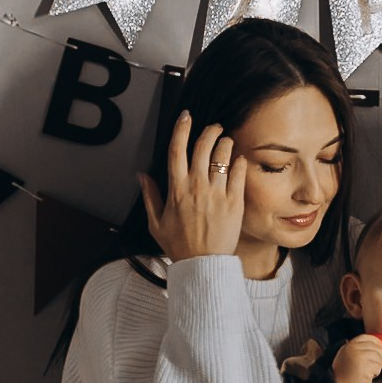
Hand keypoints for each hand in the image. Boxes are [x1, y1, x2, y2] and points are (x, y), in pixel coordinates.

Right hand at [139, 113, 245, 261]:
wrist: (203, 265)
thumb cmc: (180, 246)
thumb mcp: (156, 222)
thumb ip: (149, 196)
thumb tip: (142, 176)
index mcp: (176, 190)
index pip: (177, 150)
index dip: (181, 129)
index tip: (186, 117)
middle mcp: (197, 187)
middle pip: (203, 146)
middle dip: (210, 130)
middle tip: (214, 127)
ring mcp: (217, 193)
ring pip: (223, 155)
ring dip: (225, 143)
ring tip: (227, 141)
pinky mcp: (234, 202)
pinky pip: (239, 172)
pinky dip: (239, 161)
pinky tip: (238, 160)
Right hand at [331, 334, 381, 382]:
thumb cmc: (346, 375)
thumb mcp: (349, 357)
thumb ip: (359, 350)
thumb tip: (378, 348)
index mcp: (348, 346)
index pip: (366, 338)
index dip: (376, 341)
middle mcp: (352, 349)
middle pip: (375, 347)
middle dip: (381, 356)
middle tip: (380, 364)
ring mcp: (357, 357)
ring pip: (378, 357)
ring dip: (378, 365)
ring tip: (371, 371)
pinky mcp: (363, 366)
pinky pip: (377, 366)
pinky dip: (376, 372)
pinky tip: (369, 375)